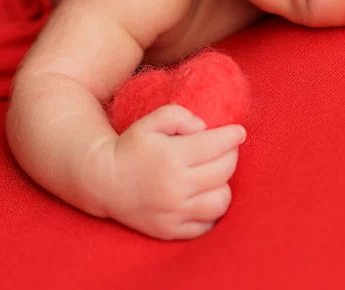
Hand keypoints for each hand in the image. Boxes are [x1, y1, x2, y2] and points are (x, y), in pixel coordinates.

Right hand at [97, 104, 245, 239]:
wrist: (104, 181)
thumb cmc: (131, 146)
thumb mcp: (150, 120)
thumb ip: (178, 115)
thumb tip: (204, 127)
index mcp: (172, 156)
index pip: (217, 145)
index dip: (233, 136)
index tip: (239, 131)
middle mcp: (176, 186)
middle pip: (223, 171)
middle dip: (232, 155)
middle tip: (228, 148)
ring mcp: (174, 212)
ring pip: (220, 201)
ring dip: (224, 184)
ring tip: (216, 173)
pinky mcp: (171, 230)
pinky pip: (206, 225)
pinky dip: (211, 211)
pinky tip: (206, 196)